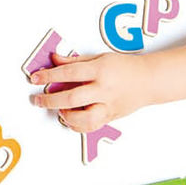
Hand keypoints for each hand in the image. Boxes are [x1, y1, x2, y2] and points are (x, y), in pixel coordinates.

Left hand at [30, 52, 150, 132]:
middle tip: (37, 99)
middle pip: (71, 98)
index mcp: (101, 70)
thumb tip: (55, 60)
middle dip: (49, 100)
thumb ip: (76, 61)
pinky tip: (70, 118)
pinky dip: (76, 125)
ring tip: (59, 109)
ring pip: (82, 119)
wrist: (150, 80)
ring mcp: (108, 106)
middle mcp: (104, 89)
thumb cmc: (127, 67)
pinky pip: (90, 127)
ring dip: (65, 115)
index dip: (48, 75)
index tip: (35, 78)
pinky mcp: (110, 117)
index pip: (68, 73)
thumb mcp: (101, 57)